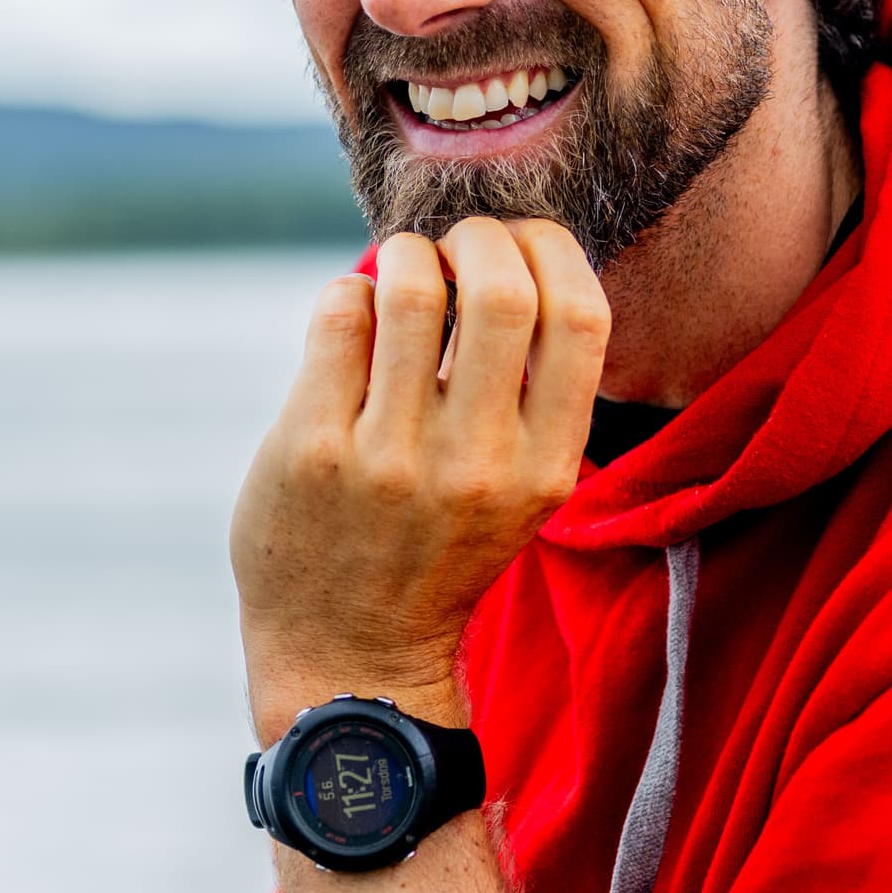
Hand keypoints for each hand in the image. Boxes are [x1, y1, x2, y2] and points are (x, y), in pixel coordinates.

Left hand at [231, 217, 608, 740]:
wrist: (350, 655)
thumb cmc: (437, 547)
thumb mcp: (517, 490)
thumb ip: (527, 394)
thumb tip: (512, 256)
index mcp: (544, 469)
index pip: (579, 317)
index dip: (552, 250)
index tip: (521, 244)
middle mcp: (476, 464)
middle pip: (501, 288)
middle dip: (477, 237)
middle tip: (454, 247)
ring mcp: (389, 458)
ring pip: (410, 290)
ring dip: (406, 255)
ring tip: (401, 271)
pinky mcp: (312, 448)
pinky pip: (340, 316)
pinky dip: (350, 292)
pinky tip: (353, 318)